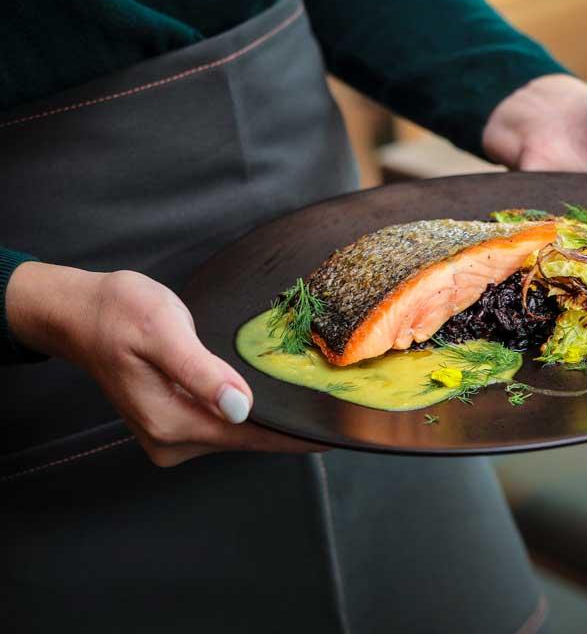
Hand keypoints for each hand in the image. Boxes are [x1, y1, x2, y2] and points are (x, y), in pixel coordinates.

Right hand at [6, 262, 321, 465]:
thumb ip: (201, 372)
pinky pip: (223, 423)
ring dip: (269, 415)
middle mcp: (171, 440)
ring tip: (309, 395)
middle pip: (249, 438)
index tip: (338, 434)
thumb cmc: (118, 313)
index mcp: (172, 422)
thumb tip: (238, 407)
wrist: (80, 313)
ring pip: (238, 431)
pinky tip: (269, 393)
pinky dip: (248, 410)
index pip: (252, 437)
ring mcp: (170, 436)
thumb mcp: (164, 331)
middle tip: (336, 405)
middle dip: (288, 422)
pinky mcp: (172, 424)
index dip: (296, 435)